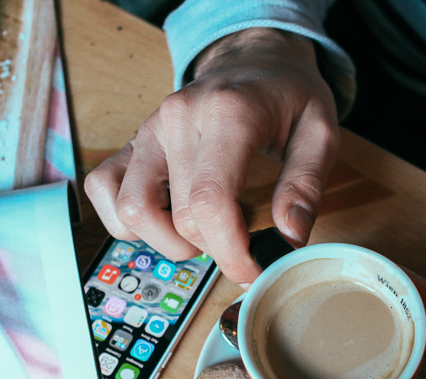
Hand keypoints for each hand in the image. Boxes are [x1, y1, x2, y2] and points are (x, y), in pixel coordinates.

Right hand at [84, 28, 339, 283]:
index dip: (230, 252)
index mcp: (228, 113)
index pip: (211, 202)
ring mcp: (147, 130)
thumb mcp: (321, 131)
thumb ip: (306, 186)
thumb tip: (287, 239)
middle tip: (245, 244)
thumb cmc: (286, 96)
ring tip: (205, 233)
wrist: (251, 59)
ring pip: (132, 212)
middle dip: (216, 249)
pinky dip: (130, 222)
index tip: (253, 272)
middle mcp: (177, 119)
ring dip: (169, 242)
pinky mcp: (130, 142)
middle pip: (180, 219)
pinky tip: (167, 220)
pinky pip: (105, 192)